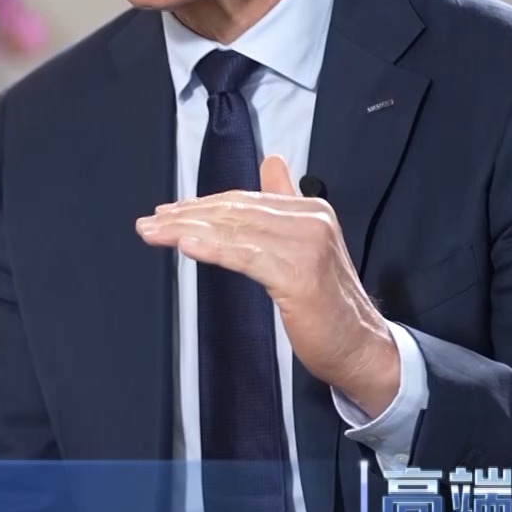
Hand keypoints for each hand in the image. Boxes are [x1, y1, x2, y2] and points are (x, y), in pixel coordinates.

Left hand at [135, 155, 400, 416]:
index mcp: (310, 210)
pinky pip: (246, 257)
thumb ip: (285, 203)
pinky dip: (213, 248)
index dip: (201, 205)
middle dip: (186, 216)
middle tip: (149, 223)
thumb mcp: (306, 245)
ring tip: (155, 233)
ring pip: (235, 231)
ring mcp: (307, 246)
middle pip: (235, 212)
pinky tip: (186, 245)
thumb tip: (271, 163)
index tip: (166, 213)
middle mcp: (311, 221)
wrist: (361, 348)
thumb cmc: (328, 303)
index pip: (243, 200)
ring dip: (187, 230)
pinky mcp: (300, 275)